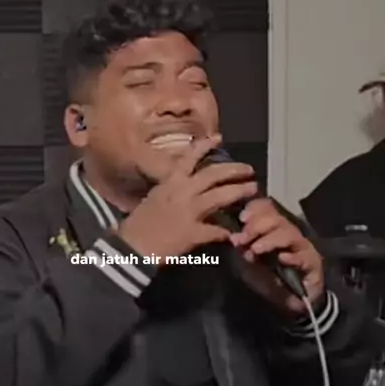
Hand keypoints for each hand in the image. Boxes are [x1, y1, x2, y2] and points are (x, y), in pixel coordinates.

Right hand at [117, 135, 257, 263]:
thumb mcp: (153, 199)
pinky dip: (226, 232)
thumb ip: (170, 191)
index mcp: (170, 183)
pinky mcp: (193, 233)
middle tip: (248, 170)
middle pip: (213, 175)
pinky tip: (233, 235)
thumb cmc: (137, 224)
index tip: (219, 138)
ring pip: (220, 197)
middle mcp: (182, 192)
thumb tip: (183, 187)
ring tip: (252, 190)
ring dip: (238, 192)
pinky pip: (216, 231)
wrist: (132, 247)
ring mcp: (189, 212)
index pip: (189, 158)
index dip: (205, 146)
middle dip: (234, 170)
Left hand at [229, 198, 324, 315]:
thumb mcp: (249, 265)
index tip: (242, 218)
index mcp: (272, 230)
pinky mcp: (312, 263)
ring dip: (270, 240)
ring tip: (256, 249)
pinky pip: (303, 257)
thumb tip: (235, 238)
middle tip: (244, 238)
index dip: (255, 209)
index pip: (267, 209)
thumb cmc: (269, 280)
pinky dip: (292, 257)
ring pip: (289, 234)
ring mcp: (302, 248)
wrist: (290, 304)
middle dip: (258, 225)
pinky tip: (282, 259)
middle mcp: (288, 234)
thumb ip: (243, 250)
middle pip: (277, 219)